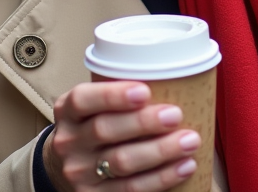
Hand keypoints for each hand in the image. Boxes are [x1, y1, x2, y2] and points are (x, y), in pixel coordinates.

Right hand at [44, 81, 200, 190]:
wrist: (70, 168)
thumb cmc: (94, 126)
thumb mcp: (93, 107)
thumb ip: (119, 94)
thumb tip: (174, 76)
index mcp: (67, 111)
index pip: (83, 100)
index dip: (112, 95)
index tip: (144, 91)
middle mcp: (68, 142)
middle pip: (104, 130)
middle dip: (144, 122)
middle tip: (175, 115)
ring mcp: (79, 172)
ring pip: (122, 162)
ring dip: (160, 151)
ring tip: (190, 140)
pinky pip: (131, 188)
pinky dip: (162, 177)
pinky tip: (184, 166)